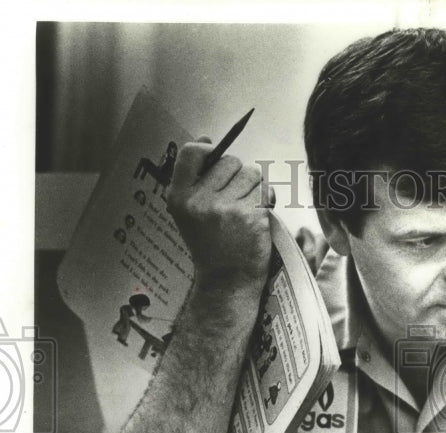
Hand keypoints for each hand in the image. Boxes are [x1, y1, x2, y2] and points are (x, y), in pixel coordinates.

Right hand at [167, 138, 271, 296]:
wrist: (227, 280)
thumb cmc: (212, 245)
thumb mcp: (190, 212)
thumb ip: (196, 178)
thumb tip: (206, 139)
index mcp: (179, 197)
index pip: (192, 153)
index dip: (208, 149)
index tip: (215, 157)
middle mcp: (200, 200)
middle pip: (230, 161)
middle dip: (238, 175)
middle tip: (235, 199)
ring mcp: (225, 208)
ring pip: (252, 174)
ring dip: (254, 188)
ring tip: (246, 210)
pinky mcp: (250, 216)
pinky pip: (265, 191)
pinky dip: (266, 201)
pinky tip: (256, 218)